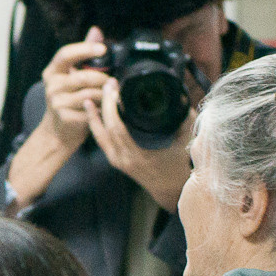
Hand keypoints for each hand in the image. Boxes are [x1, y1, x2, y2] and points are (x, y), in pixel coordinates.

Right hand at [40, 30, 112, 150]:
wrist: (58, 131)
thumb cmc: (69, 98)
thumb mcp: (72, 74)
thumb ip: (84, 53)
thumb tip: (96, 31)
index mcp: (52, 71)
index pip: (66, 54)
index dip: (85, 49)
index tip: (103, 49)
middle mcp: (51, 86)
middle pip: (84, 77)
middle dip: (103, 79)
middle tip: (113, 82)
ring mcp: (57, 102)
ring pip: (90, 94)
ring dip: (105, 95)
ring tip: (111, 95)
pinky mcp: (65, 117)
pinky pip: (91, 109)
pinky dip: (101, 108)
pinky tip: (104, 108)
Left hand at [87, 76, 194, 204]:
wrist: (171, 190)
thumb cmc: (178, 166)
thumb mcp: (185, 141)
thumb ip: (183, 119)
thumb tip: (180, 96)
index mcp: (139, 154)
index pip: (118, 128)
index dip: (112, 107)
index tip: (116, 88)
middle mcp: (125, 159)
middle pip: (106, 129)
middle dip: (104, 104)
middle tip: (108, 85)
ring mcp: (118, 161)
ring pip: (99, 135)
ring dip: (94, 115)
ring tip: (91, 97)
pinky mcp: (116, 161)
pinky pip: (101, 141)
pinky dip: (96, 126)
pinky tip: (92, 113)